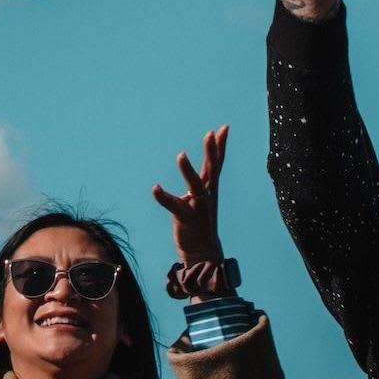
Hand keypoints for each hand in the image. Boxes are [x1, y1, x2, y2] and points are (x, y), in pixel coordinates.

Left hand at [152, 125, 227, 266]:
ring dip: (188, 171)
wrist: (202, 251)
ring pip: (195, 186)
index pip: (217, 163)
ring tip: (181, 155)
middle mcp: (207, 195)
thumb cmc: (200, 221)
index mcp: (210, 188)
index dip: (220, 145)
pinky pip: (174, 205)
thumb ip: (202, 181)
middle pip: (212, 169)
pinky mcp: (186, 218)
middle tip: (210, 133)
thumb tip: (205, 169)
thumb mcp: (202, 197)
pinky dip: (164, 197)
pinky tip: (155, 188)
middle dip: (211, 151)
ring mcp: (198, 206)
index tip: (224, 128)